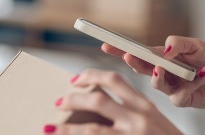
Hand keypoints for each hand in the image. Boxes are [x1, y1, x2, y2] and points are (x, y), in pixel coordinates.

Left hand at [43, 69, 181, 134]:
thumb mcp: (155, 120)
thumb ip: (134, 110)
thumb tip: (104, 103)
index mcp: (145, 105)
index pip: (115, 80)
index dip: (91, 75)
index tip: (75, 79)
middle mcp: (138, 118)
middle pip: (98, 99)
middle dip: (73, 99)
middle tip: (60, 101)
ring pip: (91, 128)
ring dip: (66, 128)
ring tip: (49, 127)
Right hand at [102, 36, 204, 110]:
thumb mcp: (197, 45)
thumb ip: (179, 43)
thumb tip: (165, 48)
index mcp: (162, 57)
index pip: (139, 52)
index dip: (121, 49)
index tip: (106, 43)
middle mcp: (163, 73)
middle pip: (141, 68)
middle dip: (133, 62)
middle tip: (128, 55)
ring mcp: (171, 88)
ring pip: (156, 84)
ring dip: (158, 76)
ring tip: (161, 67)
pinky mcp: (182, 100)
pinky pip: (180, 93)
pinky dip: (192, 82)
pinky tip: (203, 73)